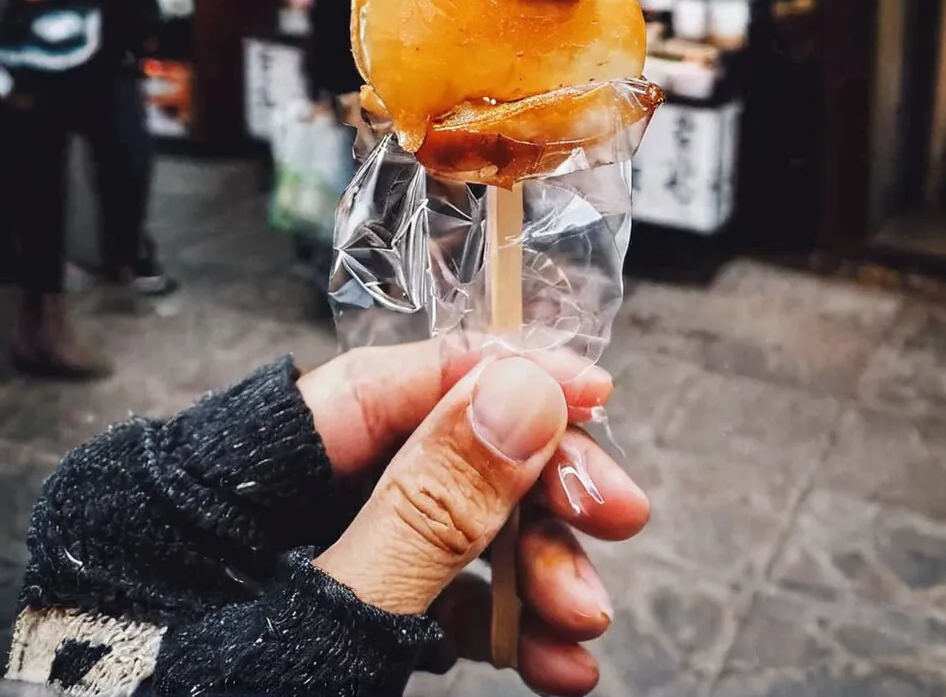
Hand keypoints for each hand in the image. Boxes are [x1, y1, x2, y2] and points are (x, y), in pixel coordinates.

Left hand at [299, 342, 648, 695]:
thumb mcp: (336, 618)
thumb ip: (425, 509)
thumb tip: (522, 394)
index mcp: (236, 480)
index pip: (379, 383)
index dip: (491, 374)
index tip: (589, 387)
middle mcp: (278, 514)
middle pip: (432, 453)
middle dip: (535, 487)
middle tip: (617, 514)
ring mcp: (321, 575)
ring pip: (453, 532)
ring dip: (537, 569)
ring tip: (585, 618)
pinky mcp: (355, 629)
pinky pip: (440, 603)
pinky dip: (504, 625)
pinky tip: (556, 661)